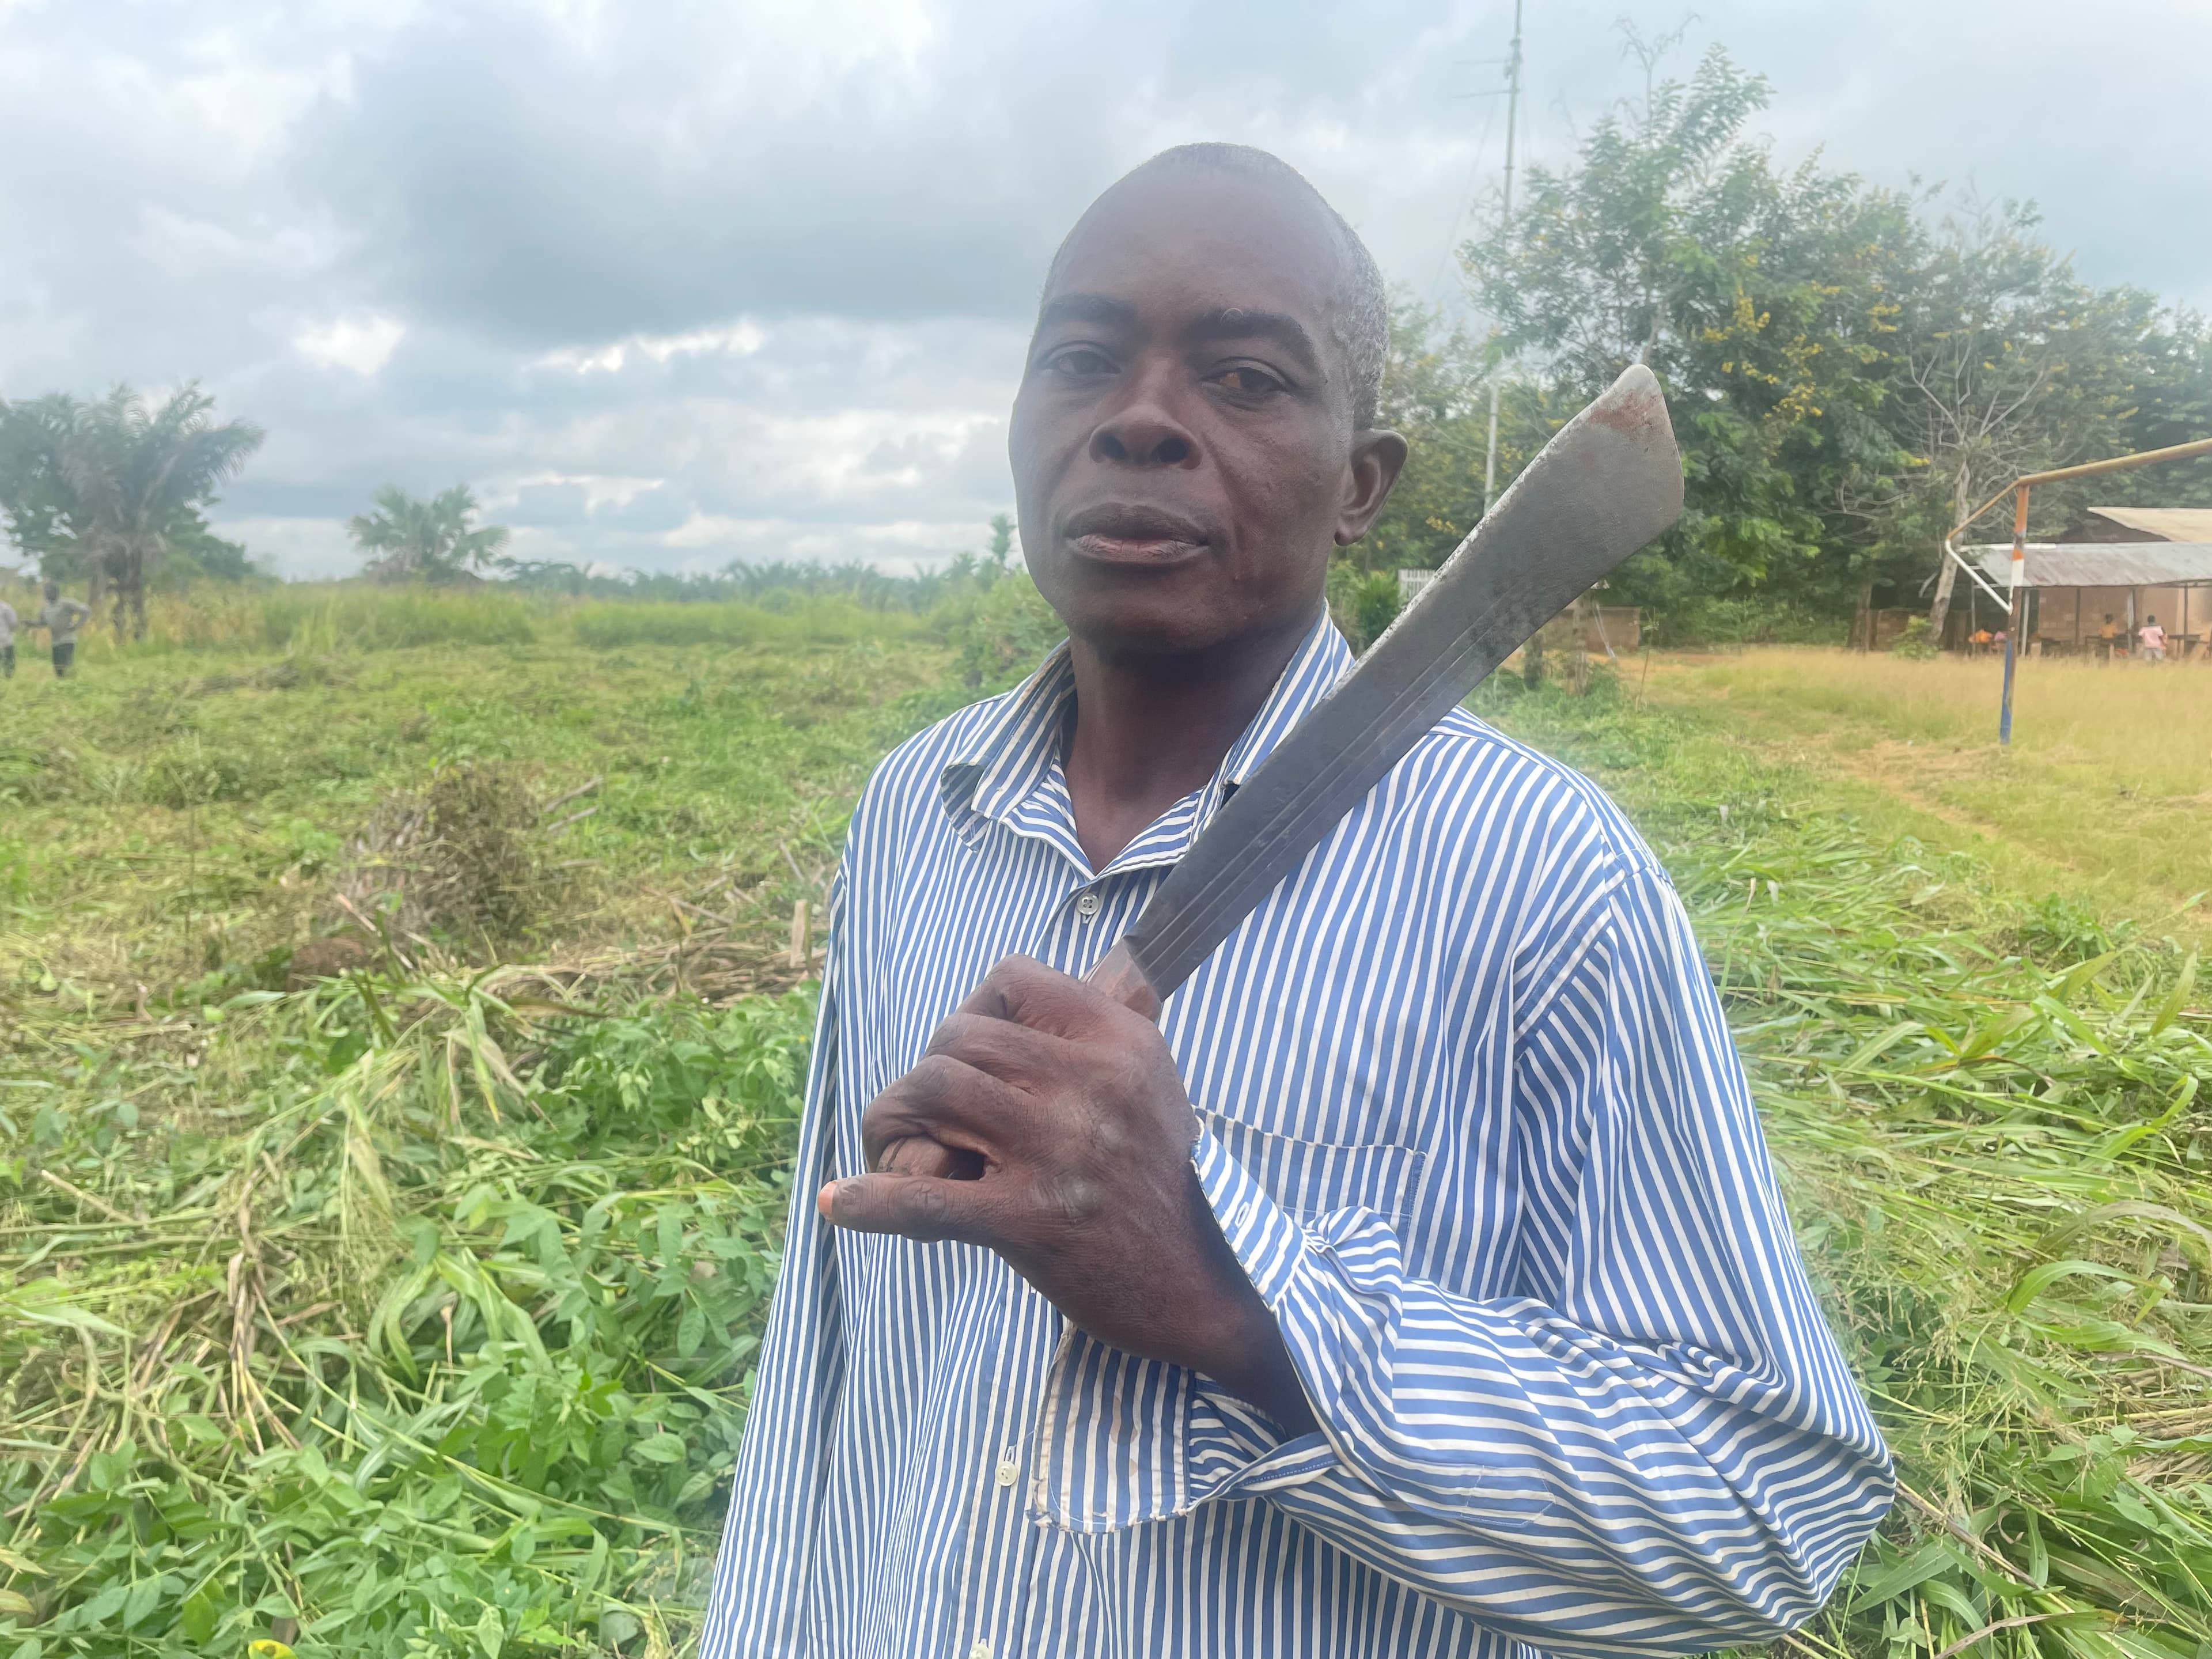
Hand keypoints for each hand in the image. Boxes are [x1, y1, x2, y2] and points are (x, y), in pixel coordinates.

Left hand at [819, 954, 1316, 1434]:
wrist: (1206, 1286)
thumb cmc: (1166, 1183)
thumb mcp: (1156, 1085)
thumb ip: (1121, 1024)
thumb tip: (1112, 963)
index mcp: (1121, 1043)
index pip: (1012, 980)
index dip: (973, 1010)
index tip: (972, 1056)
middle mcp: (1091, 1084)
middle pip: (957, 1036)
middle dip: (927, 1075)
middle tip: (928, 1119)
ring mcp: (1058, 1151)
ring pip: (933, 1091)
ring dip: (898, 1124)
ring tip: (902, 1155)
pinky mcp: (1030, 1222)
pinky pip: (926, 1198)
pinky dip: (872, 1200)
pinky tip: (840, 1202)